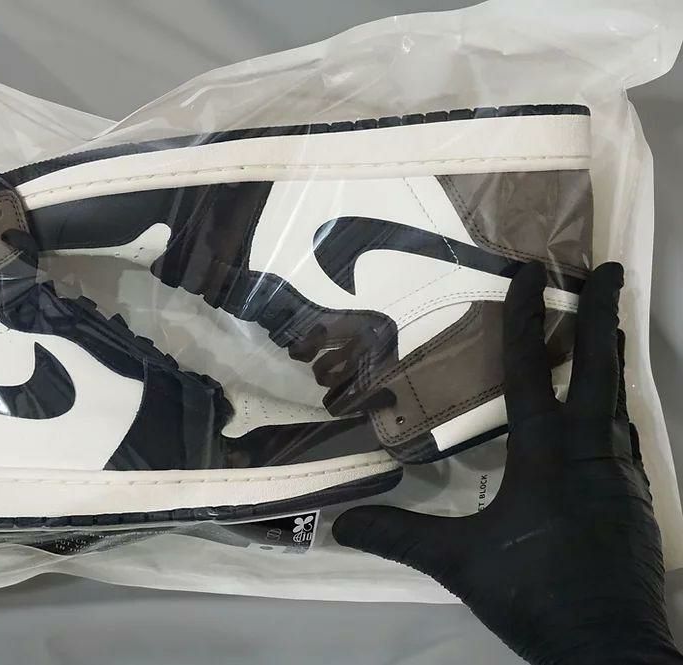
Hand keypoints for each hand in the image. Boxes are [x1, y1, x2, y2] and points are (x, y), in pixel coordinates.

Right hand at [333, 263, 682, 664]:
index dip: (527, 320)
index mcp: (546, 458)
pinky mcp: (636, 499)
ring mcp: (621, 476)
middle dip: (603, 315)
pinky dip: (614, 404)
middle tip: (611, 269)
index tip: (532, 272)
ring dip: (611, 357)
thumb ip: (401, 536)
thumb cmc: (534, 595)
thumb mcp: (459, 565)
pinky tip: (604, 411)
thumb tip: (341, 525)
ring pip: (618, 401)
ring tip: (608, 325)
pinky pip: (624, 434)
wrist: (610, 649)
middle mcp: (590, 455)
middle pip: (600, 370)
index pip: (533, 375)